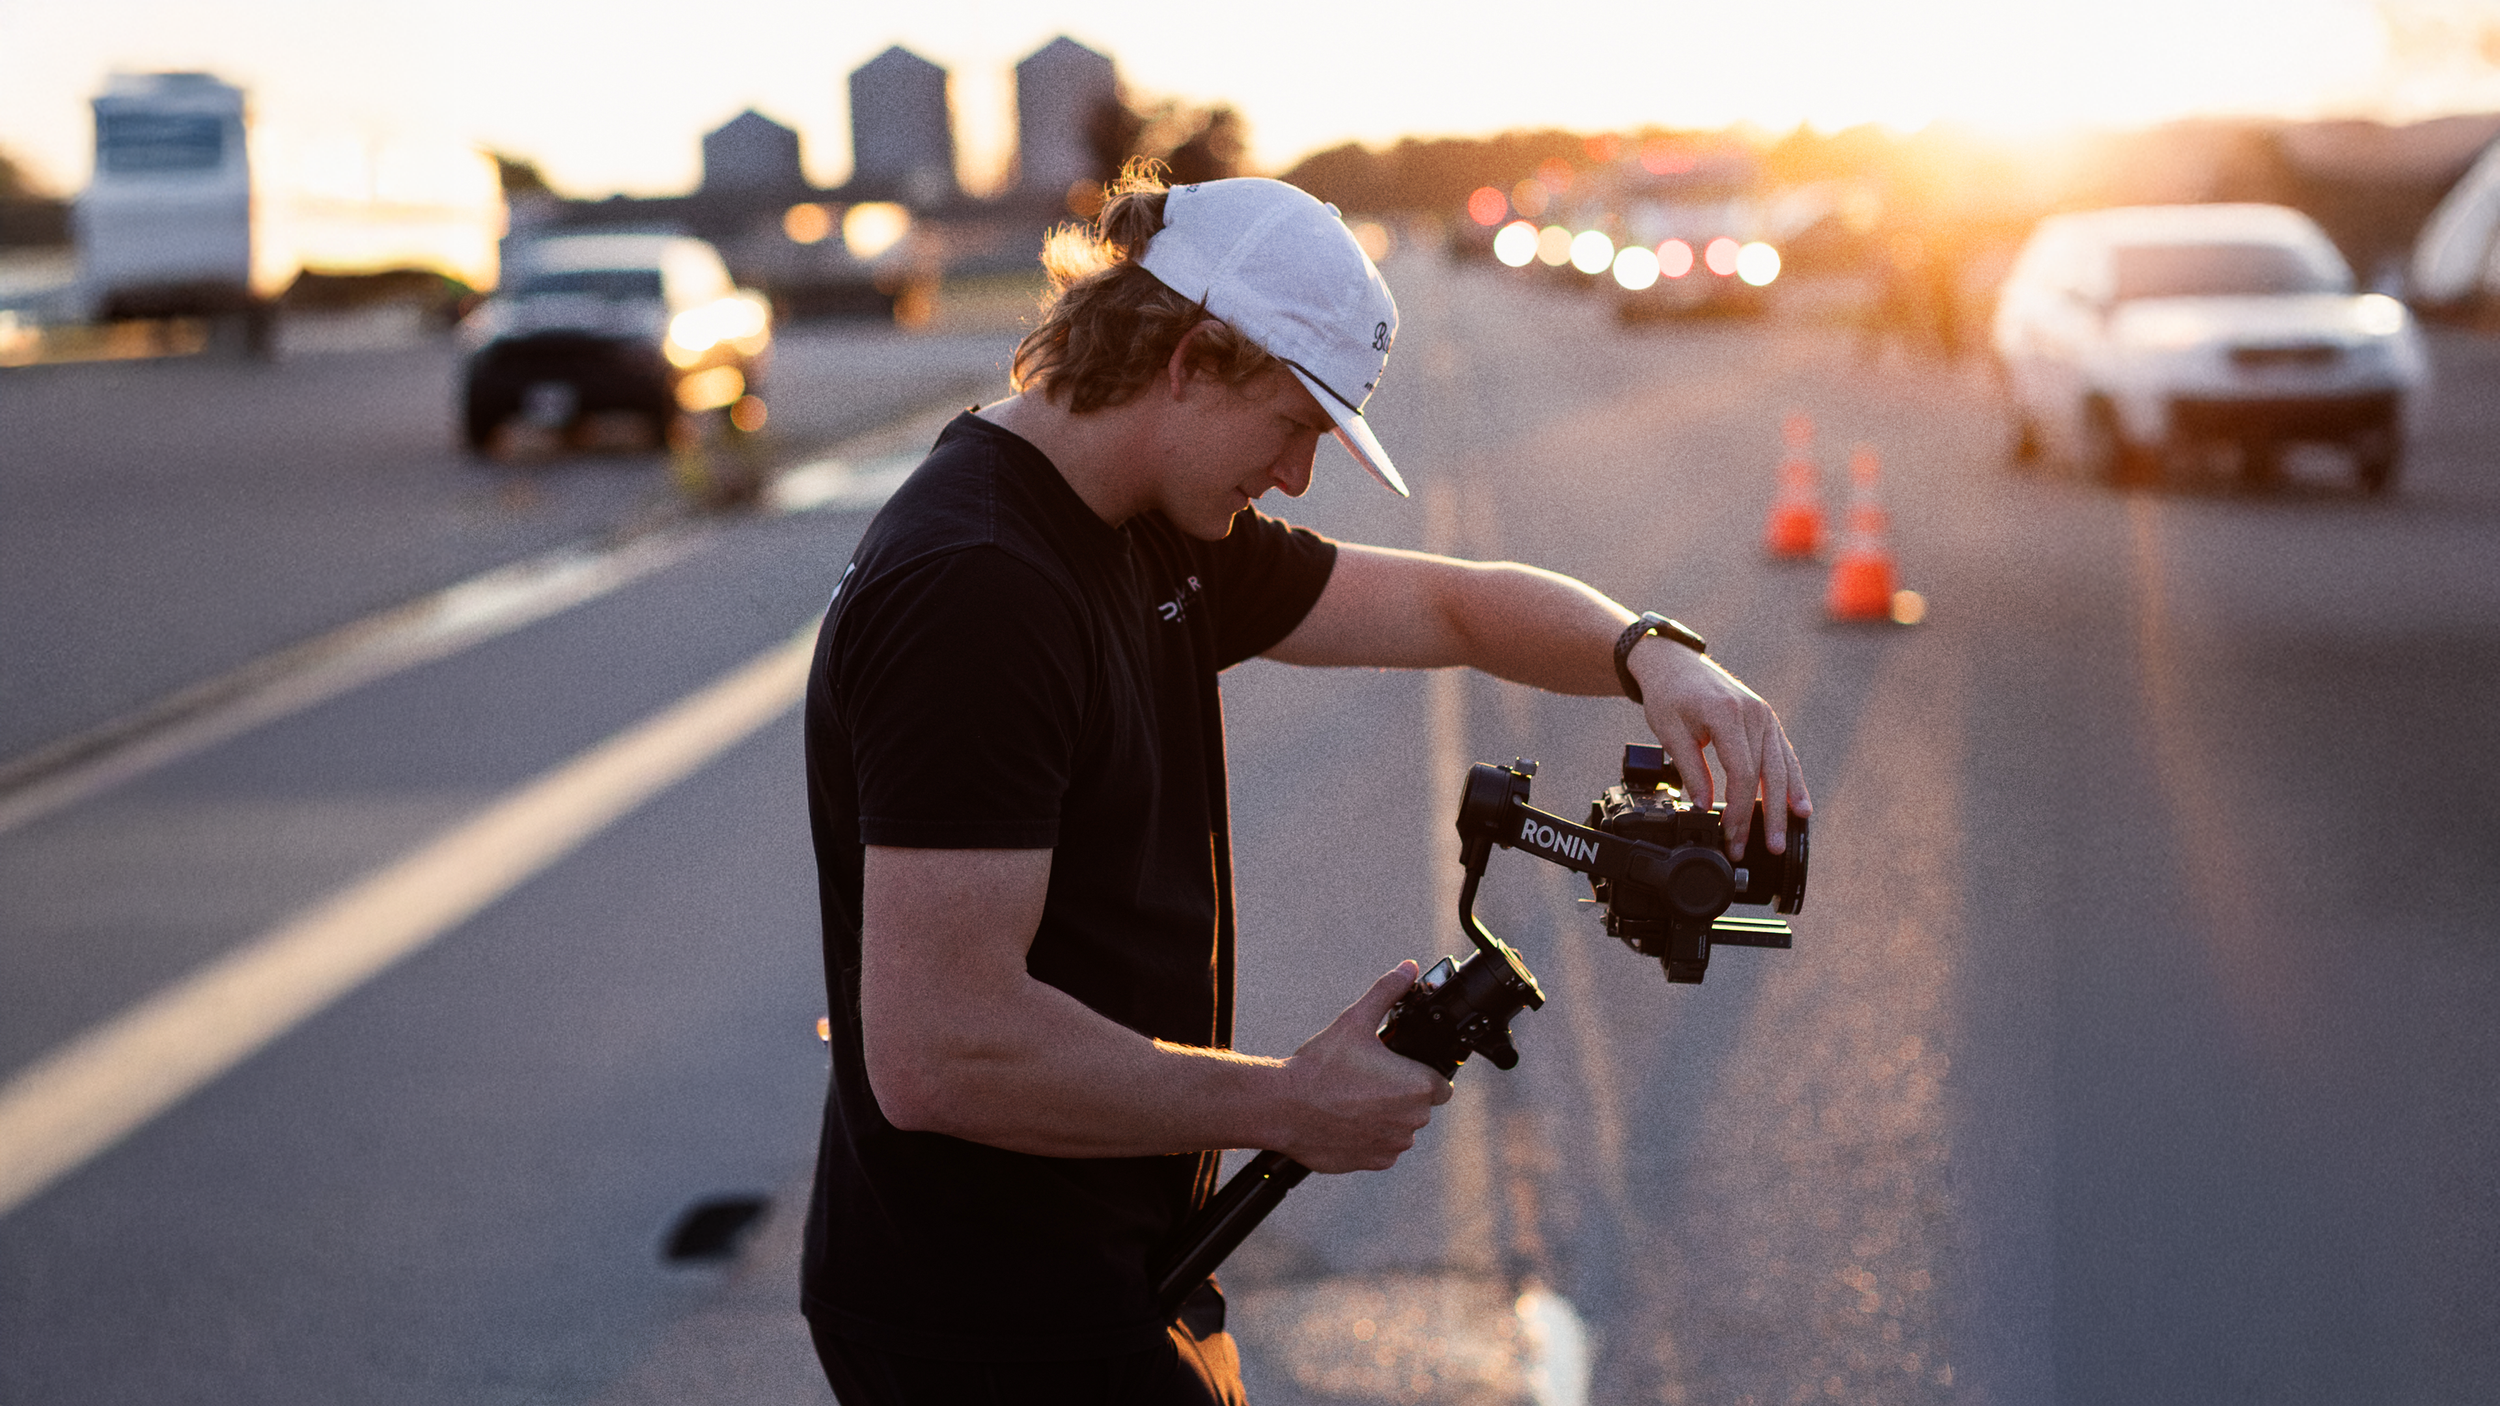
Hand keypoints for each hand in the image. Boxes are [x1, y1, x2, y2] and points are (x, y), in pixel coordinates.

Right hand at [1273, 962, 1452, 1172]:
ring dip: (1386, 1116)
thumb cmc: (1320, 1067)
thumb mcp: (1354, 1021)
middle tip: (1369, 1078)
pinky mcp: (1374, 1162)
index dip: (1422, 1072)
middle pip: (1420, 1105)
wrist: (1283, 1108)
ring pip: (1400, 1127)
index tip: (1399, 1066)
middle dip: (1401, 1092)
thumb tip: (1407, 969)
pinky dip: (1370, 1136)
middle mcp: (1412, 1120)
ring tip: (1353, 1097)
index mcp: (1417, 1086)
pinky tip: (1346, 1119)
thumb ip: (1387, 992)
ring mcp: (1393, 1145)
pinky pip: (1382, 1147)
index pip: (1442, 1084)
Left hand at [1627, 635, 1812, 859]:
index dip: (1740, 809)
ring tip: (1786, 837)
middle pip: (1767, 774)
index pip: (1742, 773)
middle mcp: (1754, 714)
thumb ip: (1691, 770)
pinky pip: (1784, 755)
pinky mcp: (1767, 721)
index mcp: (1727, 715)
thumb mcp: (1670, 732)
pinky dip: (1793, 782)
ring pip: (1781, 767)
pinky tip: (1800, 806)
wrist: (1674, 664)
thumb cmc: (1669, 695)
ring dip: (1786, 805)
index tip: (1732, 835)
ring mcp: (1764, 716)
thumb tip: (1706, 806)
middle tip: (1770, 847)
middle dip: (1768, 816)